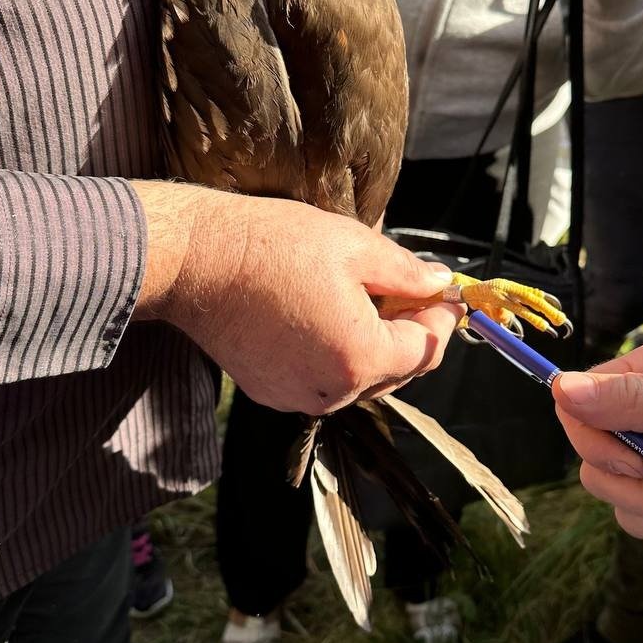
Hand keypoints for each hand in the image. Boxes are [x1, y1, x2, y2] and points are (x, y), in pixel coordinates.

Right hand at [131, 181, 461, 414]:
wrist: (196, 261)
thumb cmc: (273, 246)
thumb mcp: (355, 246)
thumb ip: (407, 273)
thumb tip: (440, 283)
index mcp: (360, 357)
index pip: (427, 349)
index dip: (442, 317)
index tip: (446, 291)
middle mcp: (331, 391)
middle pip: (398, 370)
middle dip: (411, 330)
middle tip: (408, 287)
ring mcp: (297, 396)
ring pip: (361, 378)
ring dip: (374, 343)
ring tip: (365, 296)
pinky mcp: (270, 390)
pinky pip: (324, 380)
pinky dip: (338, 354)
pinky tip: (327, 314)